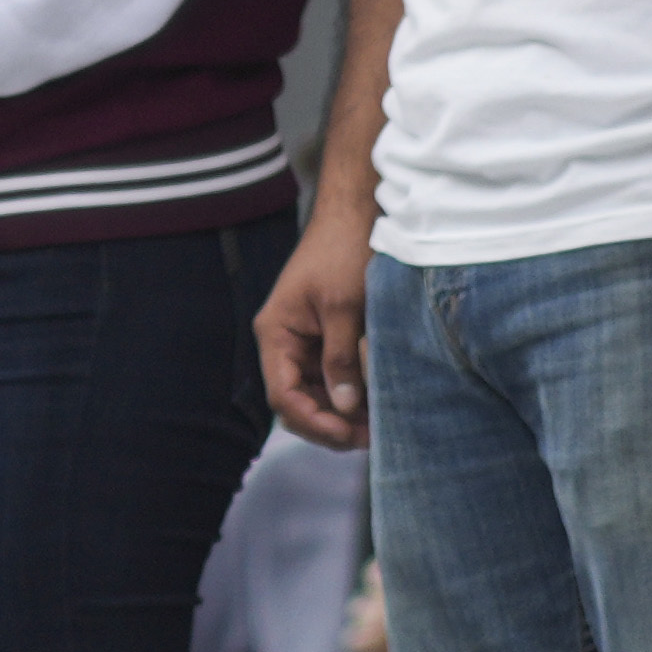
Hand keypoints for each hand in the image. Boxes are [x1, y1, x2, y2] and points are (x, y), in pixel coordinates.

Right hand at [255, 198, 375, 446]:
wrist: (355, 214)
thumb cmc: (343, 251)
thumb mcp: (344, 307)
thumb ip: (340, 358)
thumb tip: (342, 407)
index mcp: (276, 333)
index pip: (282, 395)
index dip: (313, 421)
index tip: (347, 433)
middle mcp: (284, 342)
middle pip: (297, 401)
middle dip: (328, 424)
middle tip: (368, 438)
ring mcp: (304, 342)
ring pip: (315, 393)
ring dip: (341, 413)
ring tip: (375, 425)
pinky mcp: (324, 337)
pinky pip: (330, 376)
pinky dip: (349, 392)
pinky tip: (374, 402)